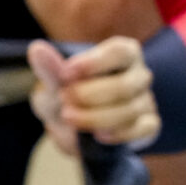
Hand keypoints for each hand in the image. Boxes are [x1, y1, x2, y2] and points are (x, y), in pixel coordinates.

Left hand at [27, 36, 160, 154]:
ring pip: (131, 110)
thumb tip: (37, 49)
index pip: (119, 52)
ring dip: (97, 117)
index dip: (94, 62)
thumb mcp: (55, 83)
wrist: (73, 127)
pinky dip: (119, 133)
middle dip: (90, 95)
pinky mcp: (148, 124)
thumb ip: (51, 69)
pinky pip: (142, 129)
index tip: (66, 73)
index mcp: (122, 53)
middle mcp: (138, 74)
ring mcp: (146, 100)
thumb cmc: (68, 94)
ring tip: (70, 116)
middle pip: (126, 84)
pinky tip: (98, 135)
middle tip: (64, 98)